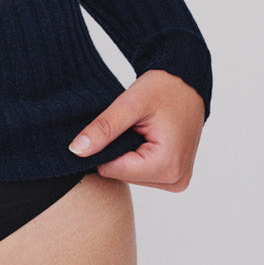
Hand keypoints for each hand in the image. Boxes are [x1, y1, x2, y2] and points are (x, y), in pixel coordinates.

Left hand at [68, 69, 204, 190]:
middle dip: (118, 150)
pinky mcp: (174, 177)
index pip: (113, 169)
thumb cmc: (164, 88)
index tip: (113, 125)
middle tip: (129, 124)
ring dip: (127, 153)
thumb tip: (76, 151)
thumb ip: (103, 128)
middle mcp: (175, 180)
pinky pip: (143, 173)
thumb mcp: (130, 104)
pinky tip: (143, 137)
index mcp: (166, 166)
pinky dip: (137, 157)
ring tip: (138, 129)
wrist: (187, 83)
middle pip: (123, 175)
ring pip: (131, 175)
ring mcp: (177, 181)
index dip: (105, 146)